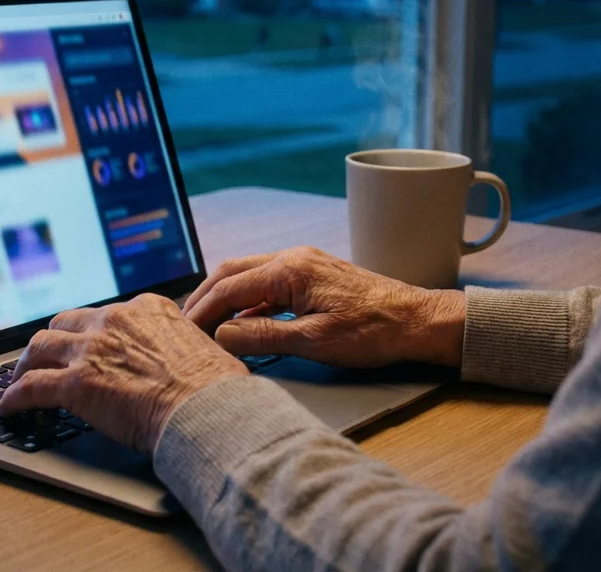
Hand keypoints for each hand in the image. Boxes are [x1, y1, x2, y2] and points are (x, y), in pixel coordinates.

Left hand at [0, 294, 248, 452]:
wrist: (207, 409)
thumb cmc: (215, 389)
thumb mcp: (202, 346)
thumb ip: (179, 344)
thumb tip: (183, 361)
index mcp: (146, 309)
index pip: (106, 313)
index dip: (92, 331)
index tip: (87, 343)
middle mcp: (114, 320)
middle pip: (66, 322)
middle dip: (54, 340)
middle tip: (46, 357)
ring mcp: (91, 350)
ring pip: (40, 346)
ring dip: (27, 363)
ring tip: (20, 378)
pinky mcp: (75, 384)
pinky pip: (31, 387)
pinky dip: (15, 397)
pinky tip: (8, 407)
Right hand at [183, 247, 465, 367]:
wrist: (417, 321)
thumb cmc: (373, 332)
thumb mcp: (314, 341)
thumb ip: (263, 337)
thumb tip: (221, 336)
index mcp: (289, 270)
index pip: (229, 287)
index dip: (202, 311)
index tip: (183, 332)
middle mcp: (293, 258)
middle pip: (232, 272)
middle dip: (206, 298)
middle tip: (185, 325)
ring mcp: (305, 264)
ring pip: (249, 275)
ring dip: (225, 298)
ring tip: (206, 325)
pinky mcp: (314, 275)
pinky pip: (269, 283)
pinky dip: (249, 301)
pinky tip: (243, 324)